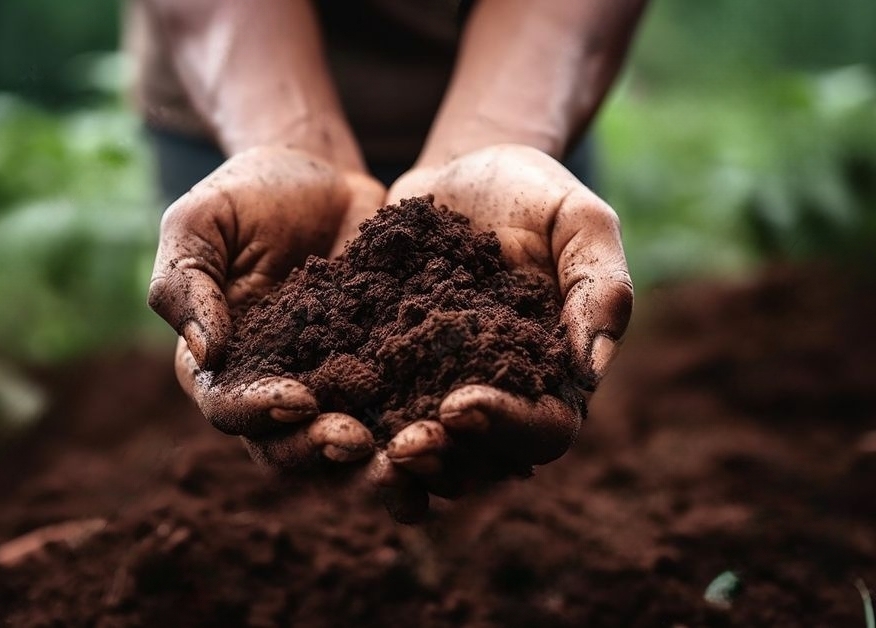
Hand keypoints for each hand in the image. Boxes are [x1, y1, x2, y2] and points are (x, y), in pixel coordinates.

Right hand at [149, 146, 384, 467]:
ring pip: (345, 448)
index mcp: (219, 366)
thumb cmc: (249, 193)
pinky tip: (450, 443)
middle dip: (321, 450)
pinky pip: (396, 417)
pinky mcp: (379, 375)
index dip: (261, 412)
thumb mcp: (201, 221)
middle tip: (359, 443)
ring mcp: (331, 388)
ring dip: (374, 465)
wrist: (323, 178)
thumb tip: (209, 352)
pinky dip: (416, 436)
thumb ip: (185, 283)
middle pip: (288, 446)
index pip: (230, 408)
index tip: (300, 399)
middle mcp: (271, 391)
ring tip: (410, 460)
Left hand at [369, 144, 633, 520]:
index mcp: (554, 375)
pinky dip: (346, 419)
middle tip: (400, 447)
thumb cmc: (533, 190)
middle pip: (481, 459)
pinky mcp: (390, 371)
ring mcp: (440, 388)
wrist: (461, 172)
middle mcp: (499, 396)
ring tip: (353, 442)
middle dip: (442, 459)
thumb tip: (590, 368)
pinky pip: (371, 409)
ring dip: (391, 459)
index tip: (460, 404)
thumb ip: (601, 285)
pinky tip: (312, 410)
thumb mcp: (579, 218)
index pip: (544, 428)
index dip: (507, 427)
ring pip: (424, 451)